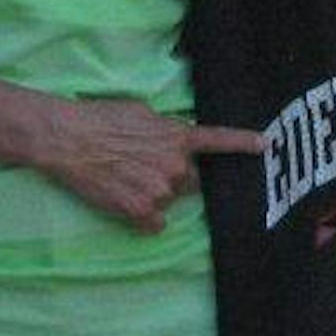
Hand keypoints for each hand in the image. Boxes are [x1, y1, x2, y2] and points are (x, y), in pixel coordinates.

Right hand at [41, 97, 262, 233]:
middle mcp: (176, 167)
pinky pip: (154, 223)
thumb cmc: (101, 118)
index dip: (243, 143)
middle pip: (191, 180)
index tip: (265, 144)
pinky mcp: (140, 212)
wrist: (69, 140)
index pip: (218, 141)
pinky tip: (125, 199)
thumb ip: (166, 129)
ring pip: (169, 199)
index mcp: (178, 138)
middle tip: (146, 165)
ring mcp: (160, 192)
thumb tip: (172, 138)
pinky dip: (143, 216)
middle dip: (176, 175)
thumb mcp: (142, 113)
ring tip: (126, 176)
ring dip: (155, 193)